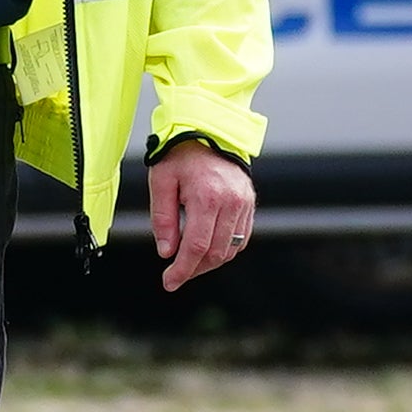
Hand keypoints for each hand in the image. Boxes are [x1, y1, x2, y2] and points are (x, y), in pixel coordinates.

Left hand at [149, 140, 257, 291]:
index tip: (169, 282)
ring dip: (209, 262)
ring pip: (230, 249)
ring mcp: (244, 203)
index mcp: (207, 197)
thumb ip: (163, 219)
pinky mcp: (250, 202)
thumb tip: (167, 252)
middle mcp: (231, 202)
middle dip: (194, 269)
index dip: (183, 270)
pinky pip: (241, 238)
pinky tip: (206, 248)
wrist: (209, 129)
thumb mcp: (161, 181)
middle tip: (175, 275)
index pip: (197, 247)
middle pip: (216, 253)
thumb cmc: (180, 153)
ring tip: (188, 261)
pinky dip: (224, 249)